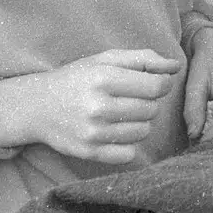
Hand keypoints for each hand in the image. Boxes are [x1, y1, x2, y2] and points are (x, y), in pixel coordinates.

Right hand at [29, 49, 181, 163]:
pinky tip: (115, 131)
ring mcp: (93, 133)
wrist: (36, 106)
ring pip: (143, 131)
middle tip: (130, 98)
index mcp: (103, 79)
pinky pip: (129, 153)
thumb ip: (143, 59)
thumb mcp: (105, 59)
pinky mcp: (89, 153)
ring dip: (140, 122)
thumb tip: (175, 66)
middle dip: (148, 102)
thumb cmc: (77, 79)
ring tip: (122, 113)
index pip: (156, 87)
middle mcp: (98, 107)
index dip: (162, 85)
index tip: (153, 83)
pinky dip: (128, 143)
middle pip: (151, 110)